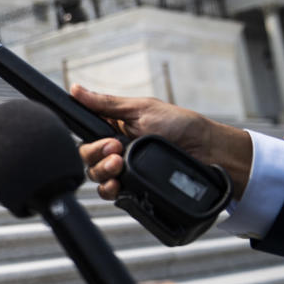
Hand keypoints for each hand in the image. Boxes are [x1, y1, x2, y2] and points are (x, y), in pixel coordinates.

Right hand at [70, 85, 250, 199]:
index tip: (106, 140)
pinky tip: (117, 185)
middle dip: (97, 156)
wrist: (208, 153)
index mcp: (115, 128)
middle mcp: (116, 150)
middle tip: (116, 150)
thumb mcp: (141, 109)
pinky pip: (110, 194)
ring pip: (96, 176)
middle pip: (87, 158)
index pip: (87, 136)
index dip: (91, 140)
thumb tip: (75, 89)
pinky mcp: (133, 189)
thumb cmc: (181, 125)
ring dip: (102, 172)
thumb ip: (107, 104)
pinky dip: (109, 190)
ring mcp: (124, 171)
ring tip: (119, 167)